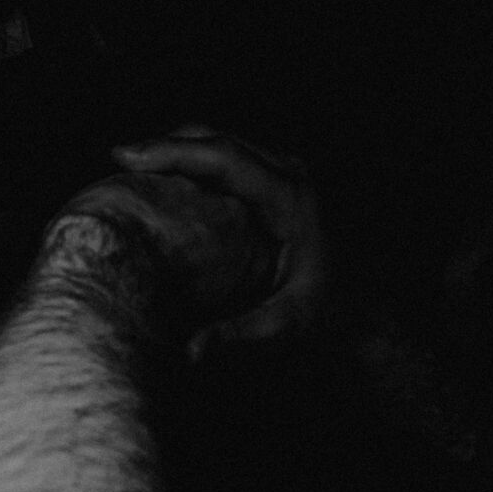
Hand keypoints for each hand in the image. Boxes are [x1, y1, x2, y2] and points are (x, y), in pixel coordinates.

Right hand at [110, 126, 328, 355]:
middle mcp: (292, 174)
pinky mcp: (284, 182)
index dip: (172, 151)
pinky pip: (234, 159)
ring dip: (181, 148)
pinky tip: (170, 179)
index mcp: (292, 196)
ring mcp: (290, 174)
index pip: (223, 157)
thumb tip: (188, 352)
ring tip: (136, 165)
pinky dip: (197, 160)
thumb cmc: (332, 314)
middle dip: (167, 143)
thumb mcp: (289, 327)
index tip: (126, 156)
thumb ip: (241, 337)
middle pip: (219, 138)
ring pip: (226, 143)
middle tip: (120, 157)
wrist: (372, 308)